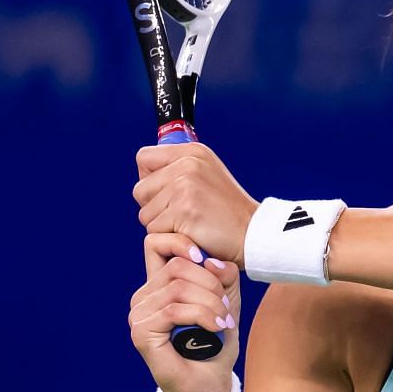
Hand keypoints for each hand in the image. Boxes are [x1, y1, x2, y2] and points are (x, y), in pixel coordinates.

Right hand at [129, 231, 241, 391]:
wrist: (209, 386)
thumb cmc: (215, 344)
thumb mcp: (225, 301)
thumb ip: (222, 276)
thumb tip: (211, 260)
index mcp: (158, 285)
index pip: (155, 243)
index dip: (182, 243)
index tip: (206, 260)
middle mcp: (143, 297)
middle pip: (176, 266)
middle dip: (210, 283)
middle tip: (226, 308)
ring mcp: (138, 315)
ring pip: (177, 288)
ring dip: (210, 303)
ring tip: (225, 322)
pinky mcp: (141, 333)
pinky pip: (174, 311)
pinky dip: (202, 316)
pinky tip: (216, 328)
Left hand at [132, 142, 259, 267]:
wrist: (252, 234)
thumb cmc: (228, 212)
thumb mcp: (207, 174)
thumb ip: (178, 170)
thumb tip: (145, 174)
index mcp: (192, 152)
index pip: (144, 158)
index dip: (148, 179)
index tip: (164, 193)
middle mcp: (187, 164)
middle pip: (140, 189)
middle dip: (153, 207)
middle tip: (180, 215)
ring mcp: (185, 187)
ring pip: (145, 213)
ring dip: (161, 226)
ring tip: (187, 225)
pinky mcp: (184, 211)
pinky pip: (154, 231)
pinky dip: (169, 238)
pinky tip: (190, 235)